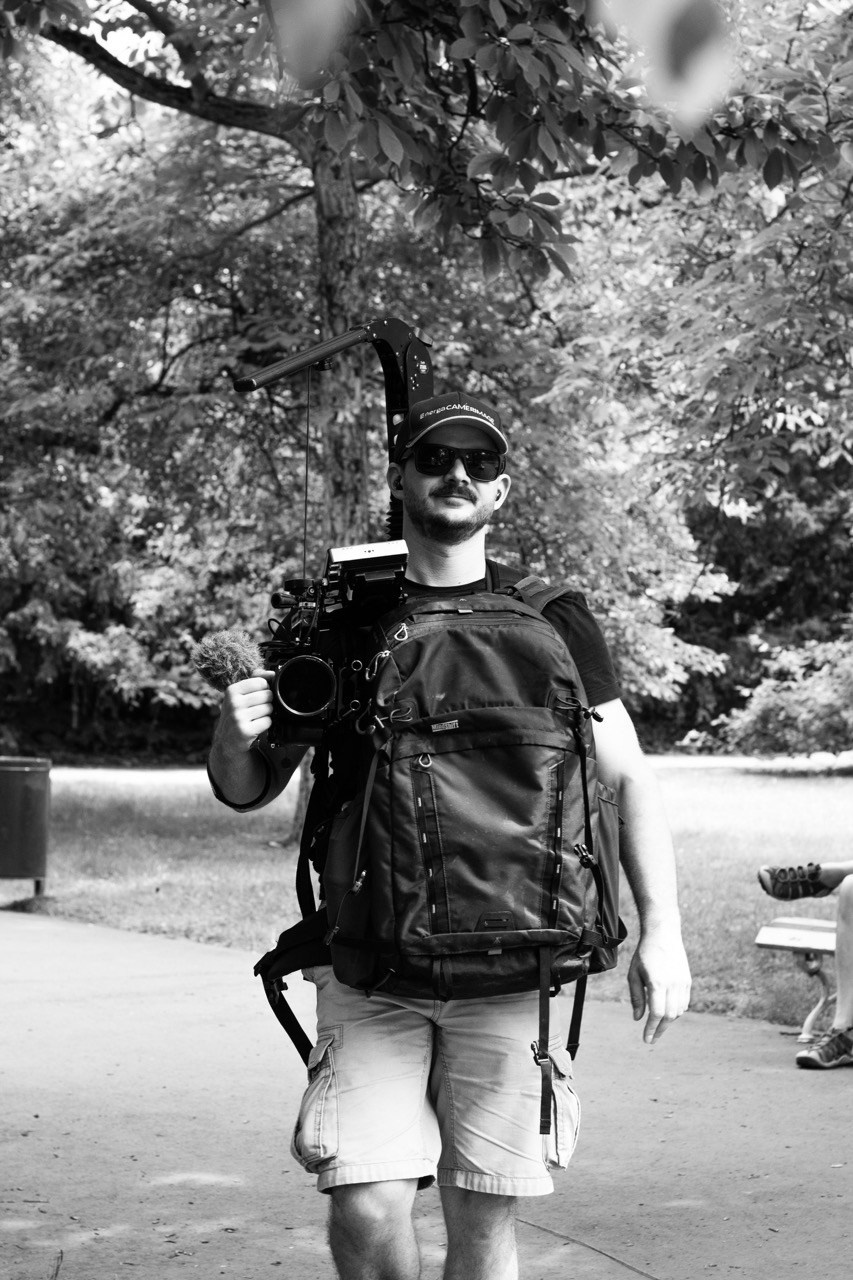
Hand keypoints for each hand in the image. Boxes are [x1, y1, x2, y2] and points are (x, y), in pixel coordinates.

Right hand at [212, 671, 273, 757]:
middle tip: (257, 709)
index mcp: (232, 691)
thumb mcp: (239, 695)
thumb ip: (255, 680)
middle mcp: (233, 703)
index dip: (264, 689)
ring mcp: (238, 717)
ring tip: (256, 718)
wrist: (226, 741)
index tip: (258, 696)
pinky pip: (268, 721)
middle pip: (267, 695)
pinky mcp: (245, 731)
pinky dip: (265, 724)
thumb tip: (271, 673)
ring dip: (266, 714)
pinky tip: (256, 726)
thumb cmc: (236, 714)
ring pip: (269, 708)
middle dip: (267, 702)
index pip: (261, 682)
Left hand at [627, 929, 690, 1044]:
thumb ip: (636, 997)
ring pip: (678, 1011)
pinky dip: (676, 1011)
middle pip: (669, 1016)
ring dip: (668, 1020)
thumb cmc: (644, 954)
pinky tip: (667, 1012)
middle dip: (660, 1029)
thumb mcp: (634, 973)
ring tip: (657, 1024)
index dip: (652, 1028)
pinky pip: (684, 1003)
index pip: (657, 1013)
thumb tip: (638, 1018)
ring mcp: (682, 982)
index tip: (647, 1039)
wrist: (663, 934)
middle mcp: (673, 984)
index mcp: (657, 983)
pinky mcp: (687, 980)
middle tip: (652, 1038)